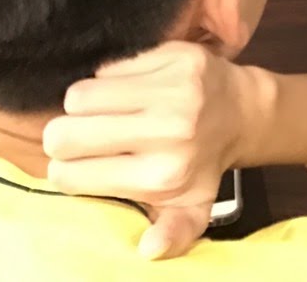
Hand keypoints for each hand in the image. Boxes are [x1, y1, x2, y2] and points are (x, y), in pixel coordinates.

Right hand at [43, 42, 264, 260]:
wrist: (243, 112)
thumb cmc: (202, 163)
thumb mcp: (192, 208)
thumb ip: (171, 233)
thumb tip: (149, 251)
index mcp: (163, 175)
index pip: (69, 175)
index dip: (67, 171)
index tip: (83, 167)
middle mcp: (169, 130)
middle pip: (63, 133)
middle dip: (65, 138)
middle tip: (87, 139)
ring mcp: (174, 89)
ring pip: (78, 95)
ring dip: (84, 106)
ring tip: (106, 114)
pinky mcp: (175, 56)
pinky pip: (107, 67)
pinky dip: (109, 79)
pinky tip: (128, 92)